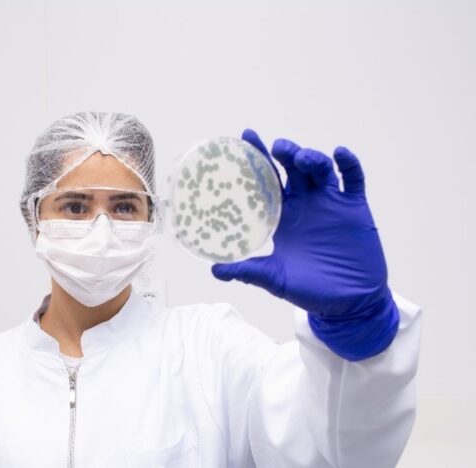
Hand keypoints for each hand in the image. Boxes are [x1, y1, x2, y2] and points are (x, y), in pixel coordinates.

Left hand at [211, 129, 398, 360]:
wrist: (348, 303)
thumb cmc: (310, 290)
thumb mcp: (275, 279)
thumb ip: (248, 271)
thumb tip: (214, 269)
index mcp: (283, 216)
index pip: (267, 180)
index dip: (258, 157)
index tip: (246, 136)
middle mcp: (305, 204)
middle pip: (293, 169)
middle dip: (286, 153)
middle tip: (277, 148)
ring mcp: (331, 204)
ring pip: (320, 170)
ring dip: (311, 158)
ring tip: (301, 158)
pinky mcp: (355, 208)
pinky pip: (353, 180)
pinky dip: (348, 164)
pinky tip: (339, 154)